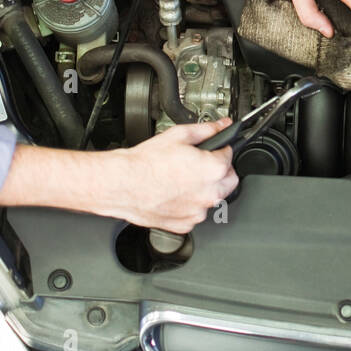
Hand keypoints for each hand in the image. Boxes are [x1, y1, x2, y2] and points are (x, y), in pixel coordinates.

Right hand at [103, 119, 238, 231]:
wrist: (121, 183)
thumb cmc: (145, 163)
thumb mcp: (179, 135)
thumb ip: (206, 130)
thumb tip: (221, 125)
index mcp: (213, 170)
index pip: (229, 156)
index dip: (220, 150)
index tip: (212, 150)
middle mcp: (210, 194)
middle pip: (228, 180)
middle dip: (219, 171)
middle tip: (201, 164)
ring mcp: (197, 211)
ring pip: (212, 198)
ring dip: (204, 189)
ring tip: (182, 179)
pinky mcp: (184, 225)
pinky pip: (195, 213)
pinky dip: (189, 205)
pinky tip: (175, 194)